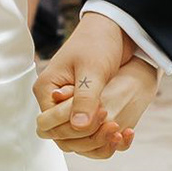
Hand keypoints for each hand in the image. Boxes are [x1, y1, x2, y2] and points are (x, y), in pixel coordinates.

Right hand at [35, 10, 157, 155]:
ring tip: (120, 132)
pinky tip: (125, 132)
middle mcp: (54, 102)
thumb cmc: (98, 42)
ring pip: (77, 139)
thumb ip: (85, 98)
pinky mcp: (86, 110)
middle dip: (87, 137)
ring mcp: (69, 107)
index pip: (49, 125)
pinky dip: (106, 137)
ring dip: (98, 140)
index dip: (74, 127)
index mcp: (46, 90)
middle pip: (62, 137)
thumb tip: (78, 127)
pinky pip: (91, 133)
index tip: (103, 112)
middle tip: (113, 124)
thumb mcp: (93, 69)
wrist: (114, 30)